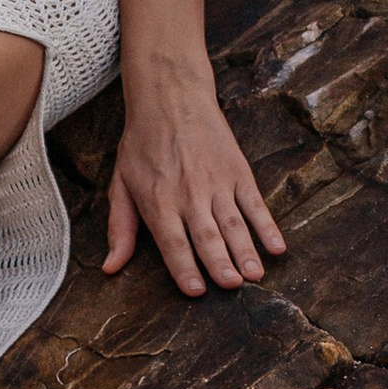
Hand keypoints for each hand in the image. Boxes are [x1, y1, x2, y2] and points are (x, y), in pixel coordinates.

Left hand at [104, 61, 286, 297]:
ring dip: (245, 251)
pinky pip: (255, 204)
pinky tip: (276, 247)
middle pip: (207, 236)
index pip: (172, 242)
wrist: (171, 98)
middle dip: (220, 263)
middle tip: (232, 286)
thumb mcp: (121, 184)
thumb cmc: (142, 144)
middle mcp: (189, 195)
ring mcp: (216, 183)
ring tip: (255, 276)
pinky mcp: (237, 171)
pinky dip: (267, 225)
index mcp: (158, 201)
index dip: (184, 268)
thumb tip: (110, 267)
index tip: (196, 291)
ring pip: (233, 223)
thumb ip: (120, 228)